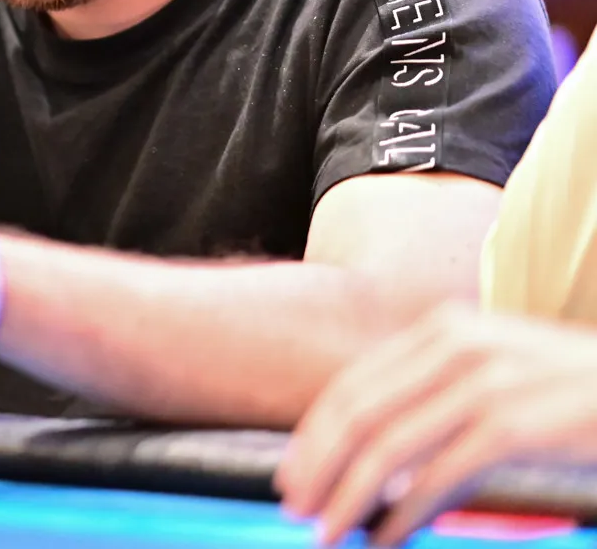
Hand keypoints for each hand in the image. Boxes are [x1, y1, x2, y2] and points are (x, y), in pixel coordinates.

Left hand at [276, 303, 596, 546]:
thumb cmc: (572, 398)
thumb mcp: (497, 376)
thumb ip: (436, 399)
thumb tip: (374, 461)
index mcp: (443, 330)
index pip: (352, 385)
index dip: (312, 437)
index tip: (291, 478)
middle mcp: (456, 345)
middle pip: (358, 413)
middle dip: (317, 468)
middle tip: (296, 512)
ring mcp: (486, 381)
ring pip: (388, 446)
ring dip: (348, 497)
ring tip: (328, 533)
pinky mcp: (516, 424)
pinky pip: (439, 475)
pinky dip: (404, 513)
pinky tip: (386, 539)